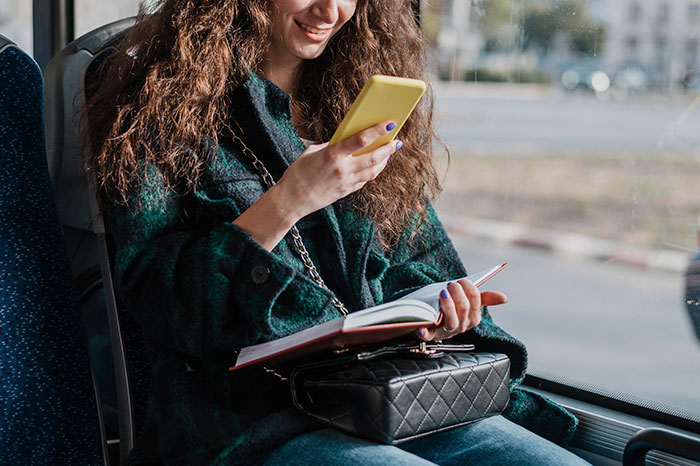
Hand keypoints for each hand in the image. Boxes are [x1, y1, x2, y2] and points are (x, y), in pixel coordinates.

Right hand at [275, 120, 400, 220]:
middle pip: (373, 157)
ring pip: (373, 171)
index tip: (389, 123)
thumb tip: (347, 139)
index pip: (361, 140)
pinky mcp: (346, 192)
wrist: (291, 200)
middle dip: (388, 148)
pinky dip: (372, 171)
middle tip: (396, 141)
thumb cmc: (298, 172)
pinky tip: (376, 165)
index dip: (377, 131)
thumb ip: (331, 145)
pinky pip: (364, 180)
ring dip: (384, 161)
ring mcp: (346, 182)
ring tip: (389, 153)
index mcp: (332, 155)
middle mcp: (342, 169)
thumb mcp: (312, 152)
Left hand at [415, 279, 507, 341]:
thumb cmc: (452, 310)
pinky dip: (425, 333)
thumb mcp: (469, 303)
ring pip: (451, 321)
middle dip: (457, 292)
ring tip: (442, 293)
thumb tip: (504, 298)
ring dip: (447, 306)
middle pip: (464, 308)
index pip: (475, 300)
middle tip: (450, 284)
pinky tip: (421, 328)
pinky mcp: (430, 335)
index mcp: (473, 318)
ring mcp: (446, 331)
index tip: (462, 280)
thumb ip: (485, 299)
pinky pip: (429, 336)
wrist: (432, 322)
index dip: (469, 287)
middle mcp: (461, 326)